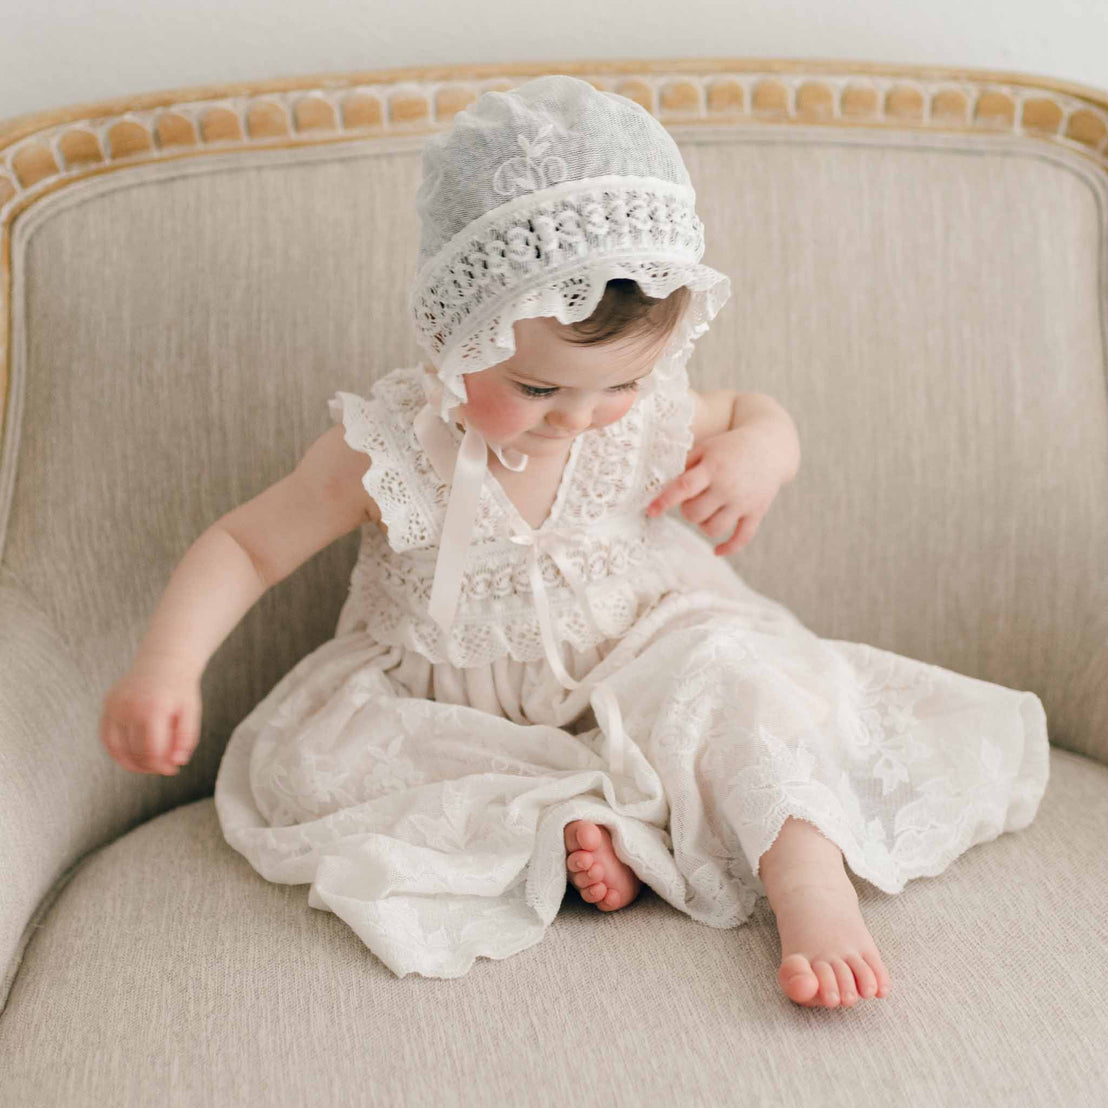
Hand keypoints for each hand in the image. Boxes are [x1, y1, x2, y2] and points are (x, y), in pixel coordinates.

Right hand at [99, 655, 201, 775]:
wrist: (163, 661)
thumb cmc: (179, 689)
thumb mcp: (191, 712)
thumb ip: (186, 738)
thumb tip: (177, 762)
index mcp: (153, 709)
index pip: (152, 751)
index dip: (162, 766)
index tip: (172, 769)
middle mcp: (129, 707)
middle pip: (134, 752)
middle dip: (149, 766)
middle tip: (163, 767)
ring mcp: (114, 706)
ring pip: (116, 749)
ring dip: (131, 763)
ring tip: (149, 765)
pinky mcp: (107, 706)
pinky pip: (106, 738)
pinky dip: (117, 752)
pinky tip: (133, 756)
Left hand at [644, 427, 789, 555]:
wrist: (770, 447)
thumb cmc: (730, 448)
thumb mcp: (707, 448)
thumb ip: (685, 465)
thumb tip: (662, 485)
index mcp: (713, 467)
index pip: (684, 487)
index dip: (664, 501)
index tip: (651, 511)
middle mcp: (728, 487)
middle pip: (695, 513)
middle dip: (687, 511)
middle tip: (693, 500)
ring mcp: (743, 502)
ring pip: (713, 529)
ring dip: (702, 525)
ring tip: (705, 514)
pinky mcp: (757, 513)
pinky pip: (742, 539)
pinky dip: (728, 548)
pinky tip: (716, 551)